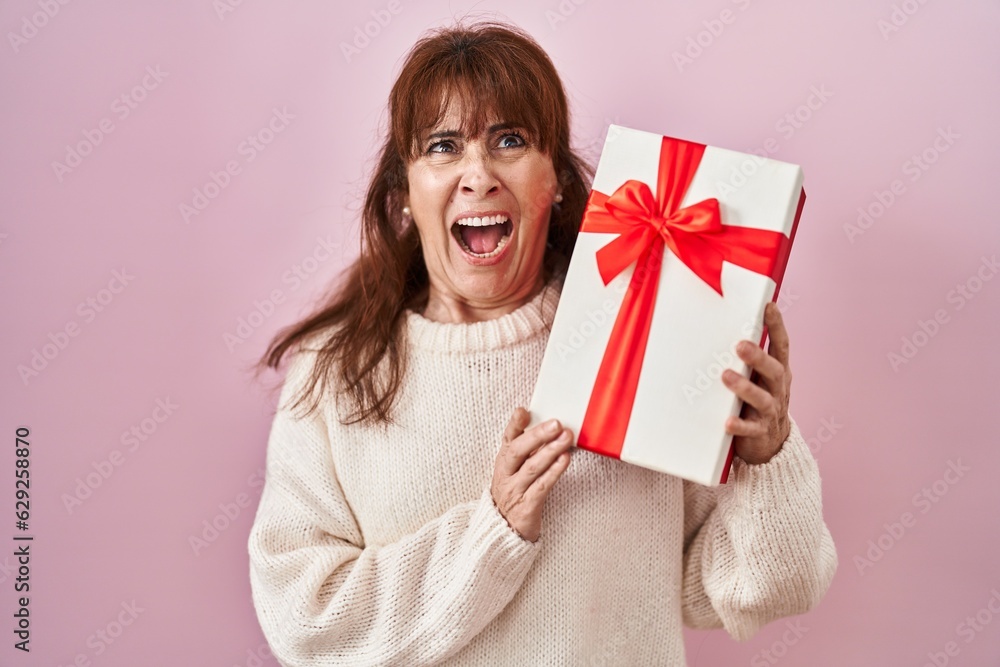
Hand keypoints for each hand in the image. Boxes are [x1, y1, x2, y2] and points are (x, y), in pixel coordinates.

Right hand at [491, 407, 573, 542]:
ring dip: (550, 451)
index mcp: (503, 462)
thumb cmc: (516, 493)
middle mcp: (505, 474)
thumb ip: (528, 450)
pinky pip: (541, 487)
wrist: (504, 531)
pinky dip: (553, 472)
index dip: (514, 424)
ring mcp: (514, 491)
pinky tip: (565, 460)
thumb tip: (549, 427)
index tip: (523, 411)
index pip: (507, 439)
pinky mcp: (526, 507)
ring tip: (566, 438)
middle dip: (537, 436)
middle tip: (556, 423)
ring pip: (531, 468)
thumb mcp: (516, 471)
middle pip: (517, 451)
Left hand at [722, 302, 791, 464]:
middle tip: (740, 345)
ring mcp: (770, 412)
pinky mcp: (759, 433)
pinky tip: (726, 422)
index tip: (768, 306)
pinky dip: (739, 426)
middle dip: (758, 357)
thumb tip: (721, 326)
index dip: (776, 326)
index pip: (781, 345)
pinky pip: (750, 430)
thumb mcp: (756, 377)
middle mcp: (777, 390)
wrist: (768, 444)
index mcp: (778, 372)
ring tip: (726, 376)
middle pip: (774, 370)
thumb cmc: (756, 401)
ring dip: (745, 387)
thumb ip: (746, 358)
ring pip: (762, 399)